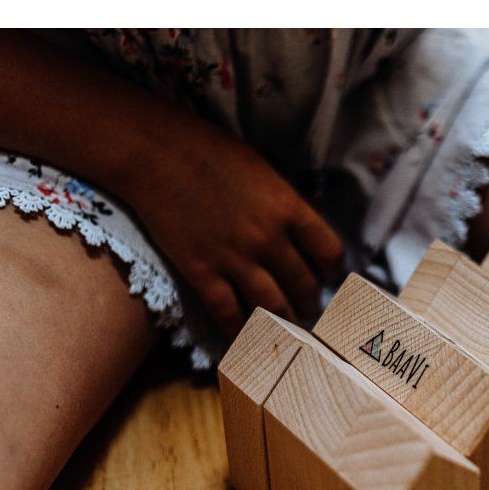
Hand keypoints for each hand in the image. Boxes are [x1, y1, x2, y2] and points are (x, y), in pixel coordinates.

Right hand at [125, 124, 343, 335]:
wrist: (154, 152)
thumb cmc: (210, 152)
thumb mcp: (264, 172)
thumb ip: (286, 205)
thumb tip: (306, 234)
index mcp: (288, 208)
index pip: (329, 253)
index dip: (334, 272)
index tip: (329, 278)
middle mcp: (267, 238)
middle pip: (304, 286)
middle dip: (310, 303)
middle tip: (308, 309)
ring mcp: (234, 258)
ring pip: (273, 307)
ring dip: (285, 322)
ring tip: (288, 327)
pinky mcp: (201, 272)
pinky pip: (228, 314)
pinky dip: (241, 331)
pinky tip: (246, 336)